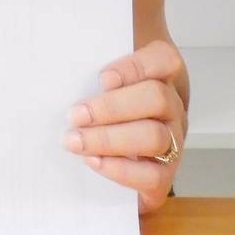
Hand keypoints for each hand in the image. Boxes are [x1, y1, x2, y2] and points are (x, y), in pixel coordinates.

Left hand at [61, 38, 187, 215]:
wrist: (122, 144)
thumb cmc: (106, 102)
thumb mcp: (101, 74)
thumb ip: (91, 63)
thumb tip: (61, 58)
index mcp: (160, 75)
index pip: (164, 59)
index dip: (135, 67)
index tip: (102, 78)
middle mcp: (171, 106)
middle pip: (157, 98)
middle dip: (111, 108)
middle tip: (75, 115)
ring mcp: (173, 140)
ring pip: (155, 137)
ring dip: (110, 140)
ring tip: (76, 141)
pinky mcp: (165, 174)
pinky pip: (154, 176)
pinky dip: (121, 170)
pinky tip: (94, 161)